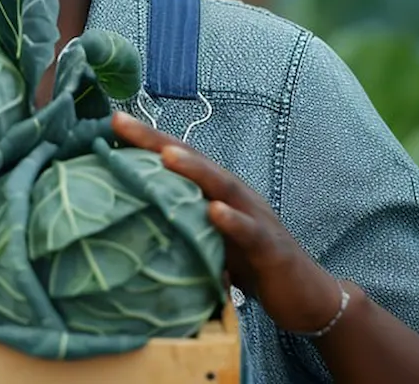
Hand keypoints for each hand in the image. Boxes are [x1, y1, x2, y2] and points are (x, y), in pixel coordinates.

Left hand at [111, 111, 346, 334]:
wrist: (308, 297)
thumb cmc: (252, 267)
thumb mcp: (209, 244)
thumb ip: (180, 229)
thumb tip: (131, 226)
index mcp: (218, 193)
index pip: (179, 160)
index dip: (146, 140)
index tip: (111, 121)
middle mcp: (236, 197)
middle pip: (195, 161)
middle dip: (157, 141)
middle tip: (122, 122)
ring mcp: (256, 218)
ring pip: (223, 186)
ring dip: (195, 170)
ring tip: (166, 156)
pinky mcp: (271, 248)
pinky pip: (250, 232)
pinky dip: (233, 221)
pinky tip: (215, 212)